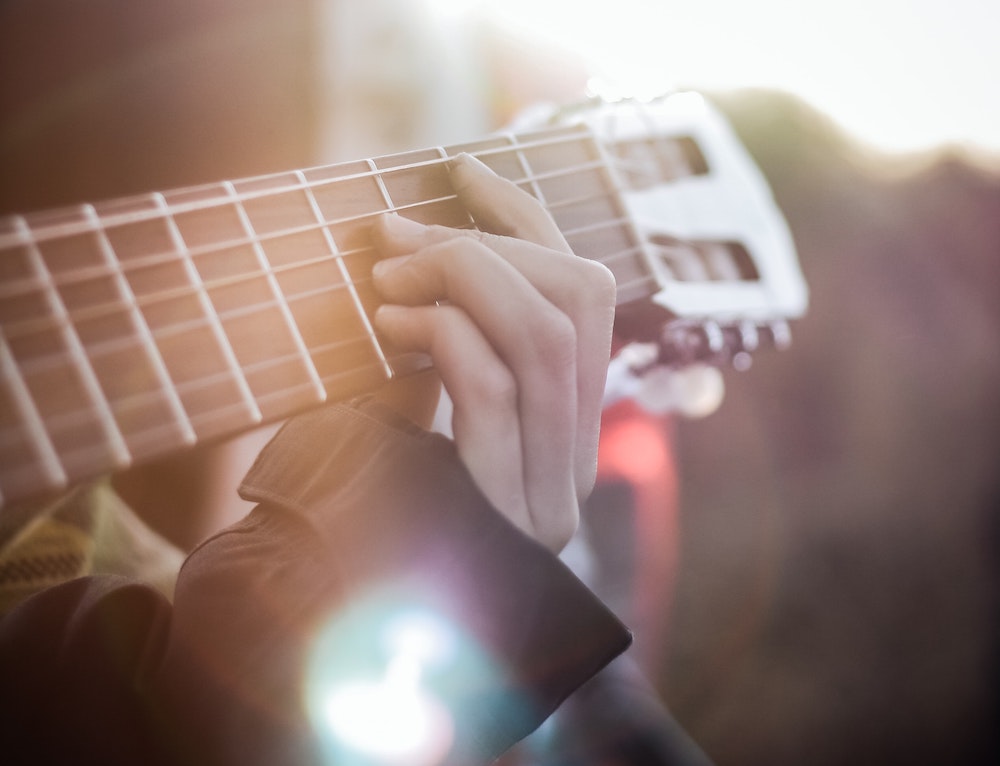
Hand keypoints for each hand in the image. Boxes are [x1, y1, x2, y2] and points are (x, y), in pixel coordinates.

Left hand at [370, 154, 615, 551]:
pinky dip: (440, 332)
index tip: (465, 167)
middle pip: (578, 299)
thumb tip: (413, 247)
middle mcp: (574, 461)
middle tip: (390, 241)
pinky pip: (495, 383)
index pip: (585, 294)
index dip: (529, 220)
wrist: (341, 627)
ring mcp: (548, 491)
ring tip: (384, 281)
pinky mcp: (504, 508)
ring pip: (546, 334)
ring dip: (459, 279)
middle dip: (482, 245)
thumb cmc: (364, 510)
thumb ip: (440, 344)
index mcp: (565, 429)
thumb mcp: (411, 410)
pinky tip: (386, 328)